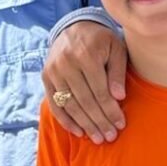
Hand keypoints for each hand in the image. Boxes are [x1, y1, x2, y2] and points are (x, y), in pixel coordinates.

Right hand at [43, 22, 129, 142]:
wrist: (74, 27)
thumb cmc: (100, 41)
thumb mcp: (116, 49)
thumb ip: (118, 72)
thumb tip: (119, 97)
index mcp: (86, 54)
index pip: (100, 90)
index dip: (110, 110)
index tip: (120, 124)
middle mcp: (66, 63)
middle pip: (85, 100)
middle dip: (99, 121)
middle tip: (110, 137)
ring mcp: (53, 71)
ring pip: (70, 105)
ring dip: (84, 124)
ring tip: (98, 138)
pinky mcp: (45, 77)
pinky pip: (54, 103)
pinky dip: (66, 120)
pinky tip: (79, 132)